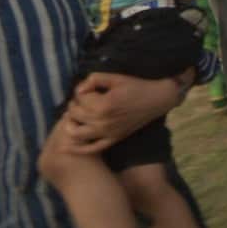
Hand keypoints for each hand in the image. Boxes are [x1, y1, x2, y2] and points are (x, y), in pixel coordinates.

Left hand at [62, 71, 186, 153]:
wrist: (157, 100)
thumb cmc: (137, 86)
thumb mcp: (115, 78)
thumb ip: (93, 79)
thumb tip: (79, 90)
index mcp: (103, 106)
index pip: (79, 98)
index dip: (81, 91)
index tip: (90, 88)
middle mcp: (103, 122)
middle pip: (74, 114)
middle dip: (75, 105)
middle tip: (85, 99)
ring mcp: (107, 133)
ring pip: (75, 133)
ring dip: (70, 124)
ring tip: (78, 115)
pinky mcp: (113, 139)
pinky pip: (91, 149)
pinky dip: (77, 149)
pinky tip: (69, 144)